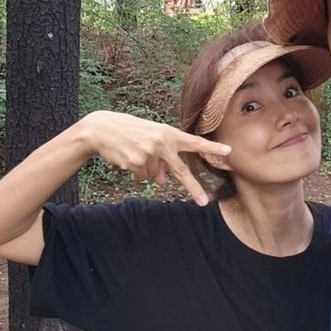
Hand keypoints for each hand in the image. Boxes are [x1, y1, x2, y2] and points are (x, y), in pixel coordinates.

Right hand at [79, 111, 230, 205]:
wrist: (102, 129)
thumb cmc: (130, 132)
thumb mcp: (150, 140)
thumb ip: (162, 158)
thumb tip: (164, 182)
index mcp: (169, 133)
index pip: (194, 142)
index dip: (211, 148)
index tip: (228, 151)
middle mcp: (162, 142)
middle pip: (181, 170)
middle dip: (193, 187)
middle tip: (204, 202)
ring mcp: (150, 153)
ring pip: (155, 175)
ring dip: (146, 170)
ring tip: (134, 153)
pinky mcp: (136, 163)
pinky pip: (141, 177)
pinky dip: (135, 172)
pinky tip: (126, 158)